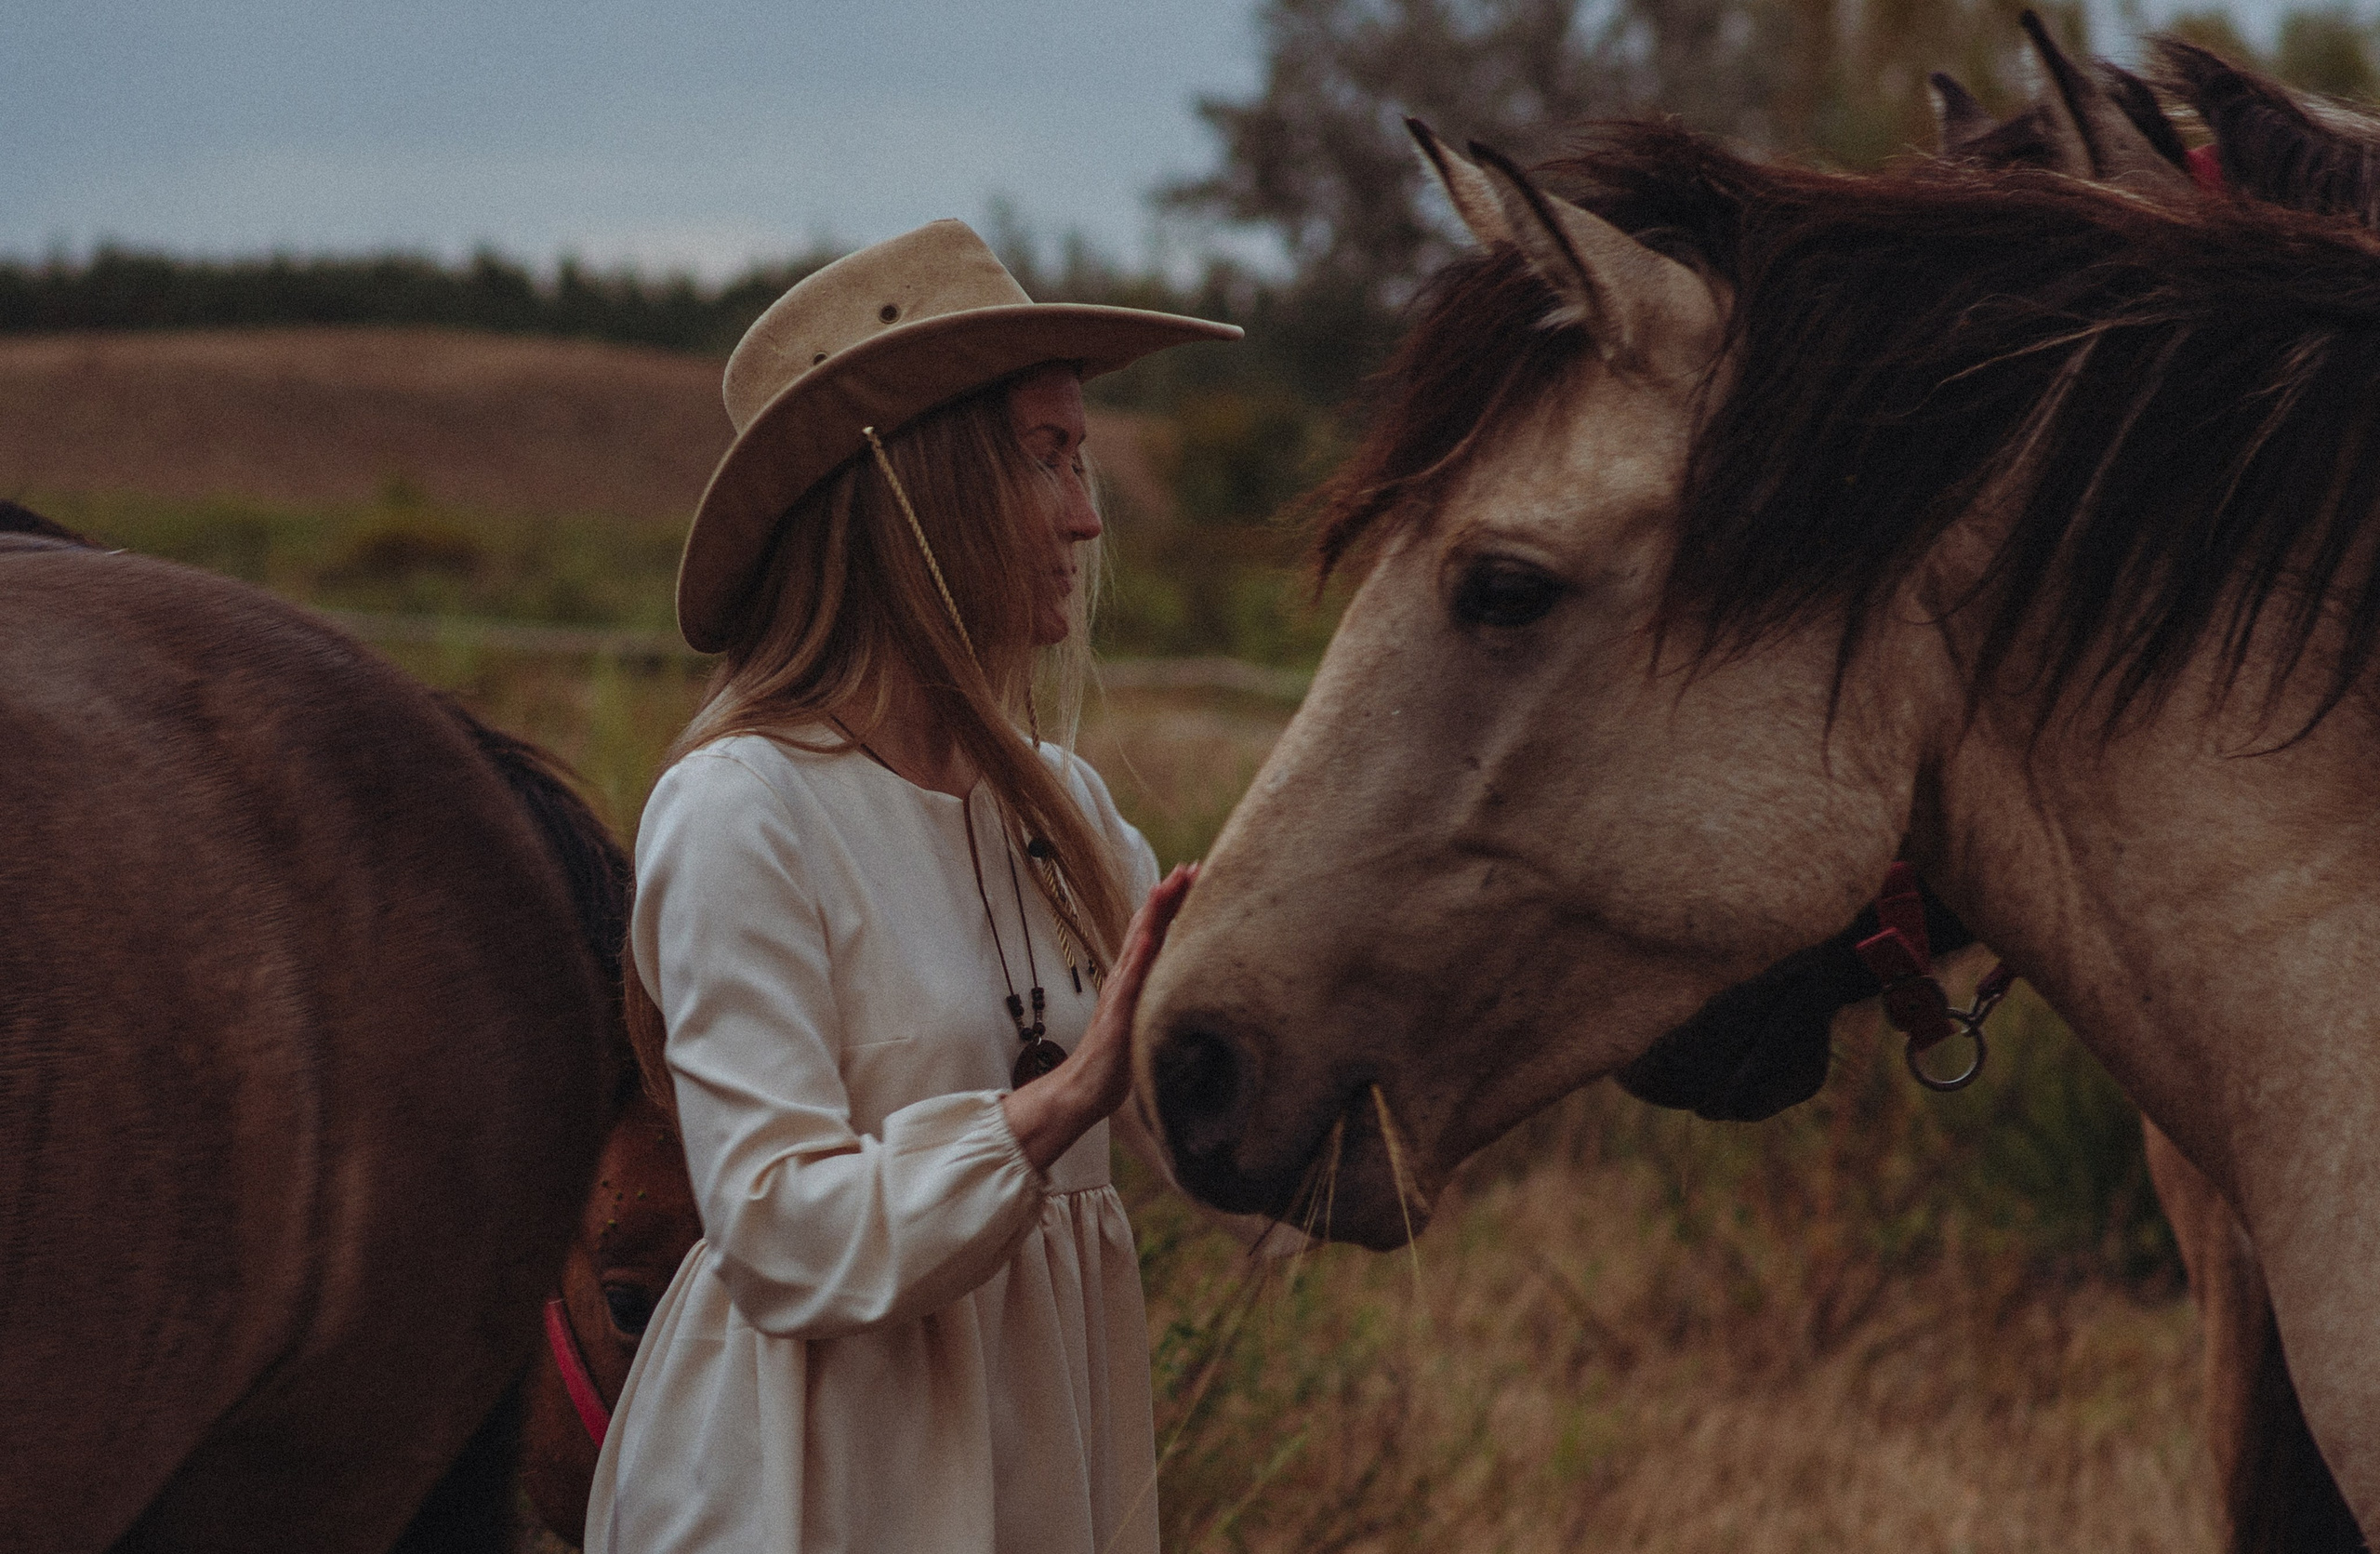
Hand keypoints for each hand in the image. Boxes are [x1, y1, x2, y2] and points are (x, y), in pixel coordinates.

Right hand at [1002, 862, 1197, 1172]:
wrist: (1086, 1087)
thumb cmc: (1119, 1057)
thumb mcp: (1147, 1018)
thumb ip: (1160, 996)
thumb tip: (1187, 983)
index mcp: (1136, 977)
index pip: (1158, 930)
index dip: (1175, 902)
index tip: (1196, 874)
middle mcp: (1125, 977)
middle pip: (1147, 926)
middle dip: (1168, 895)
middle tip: (1189, 866)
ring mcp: (1119, 993)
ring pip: (1137, 945)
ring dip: (1152, 913)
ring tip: (1167, 885)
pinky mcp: (1116, 1016)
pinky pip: (1129, 982)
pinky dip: (1140, 956)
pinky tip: (1150, 937)